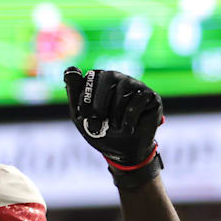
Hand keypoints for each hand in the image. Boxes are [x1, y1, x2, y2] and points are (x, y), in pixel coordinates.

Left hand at [64, 68, 163, 187]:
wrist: (122, 151)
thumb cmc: (100, 131)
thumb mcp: (80, 114)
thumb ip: (74, 92)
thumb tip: (69, 69)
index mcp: (99, 80)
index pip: (89, 77)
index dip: (85, 99)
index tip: (85, 115)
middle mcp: (118, 77)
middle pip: (107, 78)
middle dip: (98, 104)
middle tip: (98, 121)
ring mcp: (135, 85)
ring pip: (122, 92)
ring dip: (114, 116)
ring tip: (115, 126)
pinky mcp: (151, 95)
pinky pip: (136, 102)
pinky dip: (128, 120)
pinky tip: (129, 127)